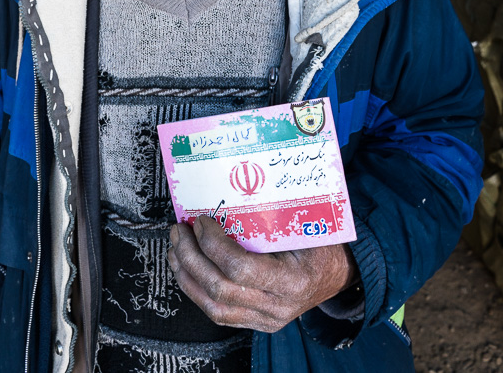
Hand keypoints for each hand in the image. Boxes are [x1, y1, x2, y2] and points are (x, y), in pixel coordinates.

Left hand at [167, 215, 356, 332]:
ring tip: (176, 249)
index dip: (214, 244)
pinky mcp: (257, 322)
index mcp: (293, 280)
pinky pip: (219, 314)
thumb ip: (271, 215)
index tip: (203, 221)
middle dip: (191, 257)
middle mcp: (278, 306)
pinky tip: (186, 269)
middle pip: (220, 289)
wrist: (338, 272)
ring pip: (213, 307)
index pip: (240, 268)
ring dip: (186, 276)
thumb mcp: (303, 224)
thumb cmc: (322, 242)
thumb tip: (229, 192)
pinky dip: (196, 290)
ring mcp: (266, 318)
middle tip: (181, 230)